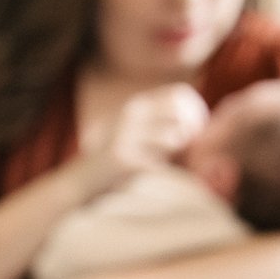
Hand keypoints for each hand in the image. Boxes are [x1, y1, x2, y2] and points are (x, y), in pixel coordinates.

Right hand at [74, 82, 208, 198]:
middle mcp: (131, 115)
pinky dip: (161, 175)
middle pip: (182, 113)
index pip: (181, 94)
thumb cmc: (114, 165)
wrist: (79, 185)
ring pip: (175, 138)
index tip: (194, 131)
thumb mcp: (135, 136)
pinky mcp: (124, 159)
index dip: (195, 111)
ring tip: (163, 163)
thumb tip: (200, 125)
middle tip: (185, 150)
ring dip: (176, 155)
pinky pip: (162, 165)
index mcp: (135, 106)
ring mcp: (126, 136)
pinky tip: (147, 178)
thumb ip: (162, 126)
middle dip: (192, 132)